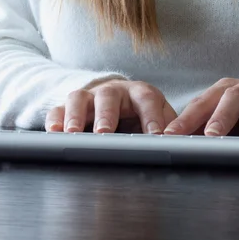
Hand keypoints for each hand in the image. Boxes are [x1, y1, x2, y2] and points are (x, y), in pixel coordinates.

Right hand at [45, 80, 177, 133]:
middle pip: (108, 97)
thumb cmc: (142, 113)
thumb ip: (171, 130)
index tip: (156, 136)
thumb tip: (184, 148)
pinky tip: (54, 131)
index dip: (152, 117)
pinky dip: (55, 118)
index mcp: (140, 93)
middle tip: (104, 133)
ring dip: (76, 116)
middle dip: (106, 115)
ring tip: (74, 134)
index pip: (147, 101)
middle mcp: (113, 91)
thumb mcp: (161, 117)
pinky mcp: (70, 106)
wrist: (120, 99)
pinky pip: (58, 108)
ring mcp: (89, 96)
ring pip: (79, 98)